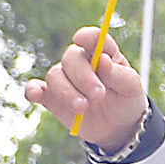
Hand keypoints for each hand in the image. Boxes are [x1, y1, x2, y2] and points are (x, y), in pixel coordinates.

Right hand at [23, 26, 148, 151]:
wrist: (118, 127)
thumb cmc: (126, 100)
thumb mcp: (131, 88)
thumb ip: (118, 74)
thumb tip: (102, 59)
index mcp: (103, 53)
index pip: (94, 38)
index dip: (87, 36)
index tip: (81, 39)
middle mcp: (82, 62)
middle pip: (72, 58)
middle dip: (83, 77)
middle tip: (98, 95)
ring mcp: (66, 79)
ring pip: (55, 75)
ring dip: (67, 91)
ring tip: (83, 108)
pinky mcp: (53, 97)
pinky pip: (36, 89)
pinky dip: (33, 90)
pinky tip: (35, 94)